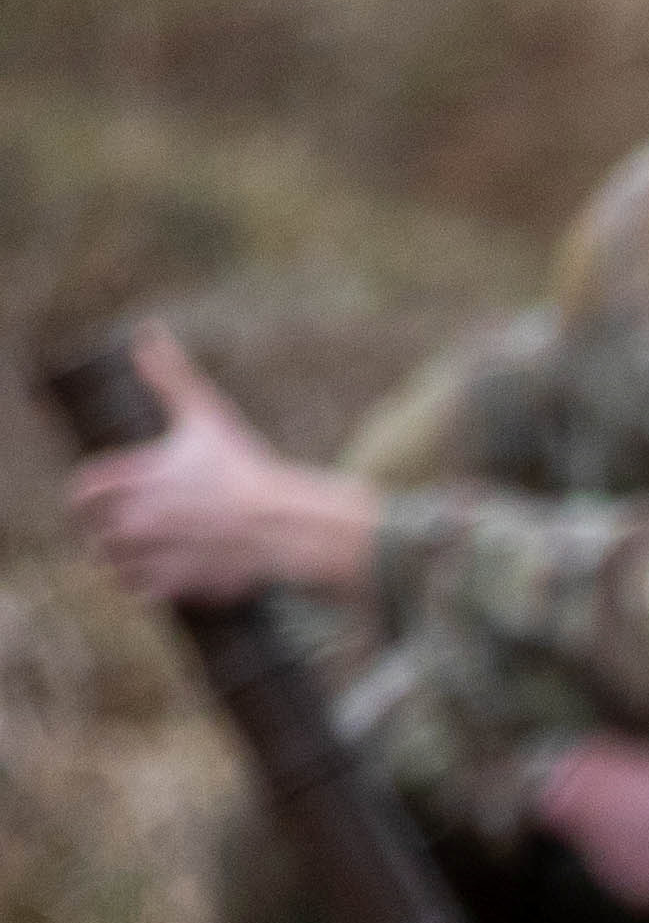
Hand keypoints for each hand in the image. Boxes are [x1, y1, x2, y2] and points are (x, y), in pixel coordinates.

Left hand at [65, 329, 383, 606]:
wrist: (289, 525)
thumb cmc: (249, 468)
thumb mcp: (207, 414)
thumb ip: (170, 376)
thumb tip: (146, 333)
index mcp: (137, 477)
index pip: (84, 489)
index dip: (88, 495)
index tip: (99, 498)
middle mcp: (138, 517)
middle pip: (94, 529)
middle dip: (104, 528)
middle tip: (118, 527)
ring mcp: (157, 553)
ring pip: (112, 562)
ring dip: (119, 558)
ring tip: (135, 553)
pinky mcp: (178, 584)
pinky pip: (139, 590)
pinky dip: (142, 584)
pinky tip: (156, 575)